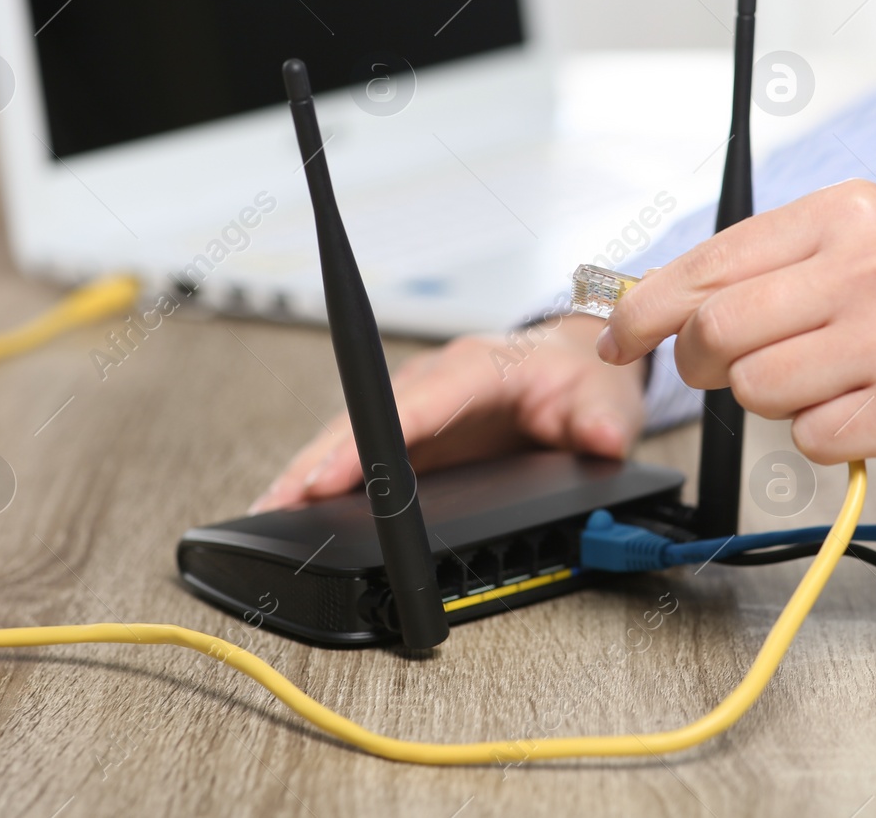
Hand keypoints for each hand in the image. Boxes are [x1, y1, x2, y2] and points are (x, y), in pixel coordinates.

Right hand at [251, 314, 645, 510]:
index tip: (330, 473)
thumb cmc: (581, 377)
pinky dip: (327, 473)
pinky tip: (298, 502)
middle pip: (364, 416)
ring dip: (311, 468)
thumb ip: (602, 421)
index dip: (368, 440)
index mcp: (477, 367)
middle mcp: (437, 380)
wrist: (576, 366)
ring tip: (271, 509)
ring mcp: (419, 404)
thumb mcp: (604, 397)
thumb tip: (601, 440)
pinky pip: (363, 446)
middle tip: (278, 502)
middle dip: (317, 459)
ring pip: (353, 430)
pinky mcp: (414, 429)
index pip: (412, 403)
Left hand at [595, 179, 875, 470]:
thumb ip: (777, 269)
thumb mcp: (875, 247)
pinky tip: (875, 414)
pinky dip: (828, 439)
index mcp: (845, 213)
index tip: (617, 337)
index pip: (707, 263)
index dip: (644, 309)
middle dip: (703, 366)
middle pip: (715, 331)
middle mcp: (867, 263)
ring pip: (757, 391)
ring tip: (836, 384)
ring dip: (778, 404)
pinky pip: (812, 440)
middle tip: (731, 374)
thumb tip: (663, 306)